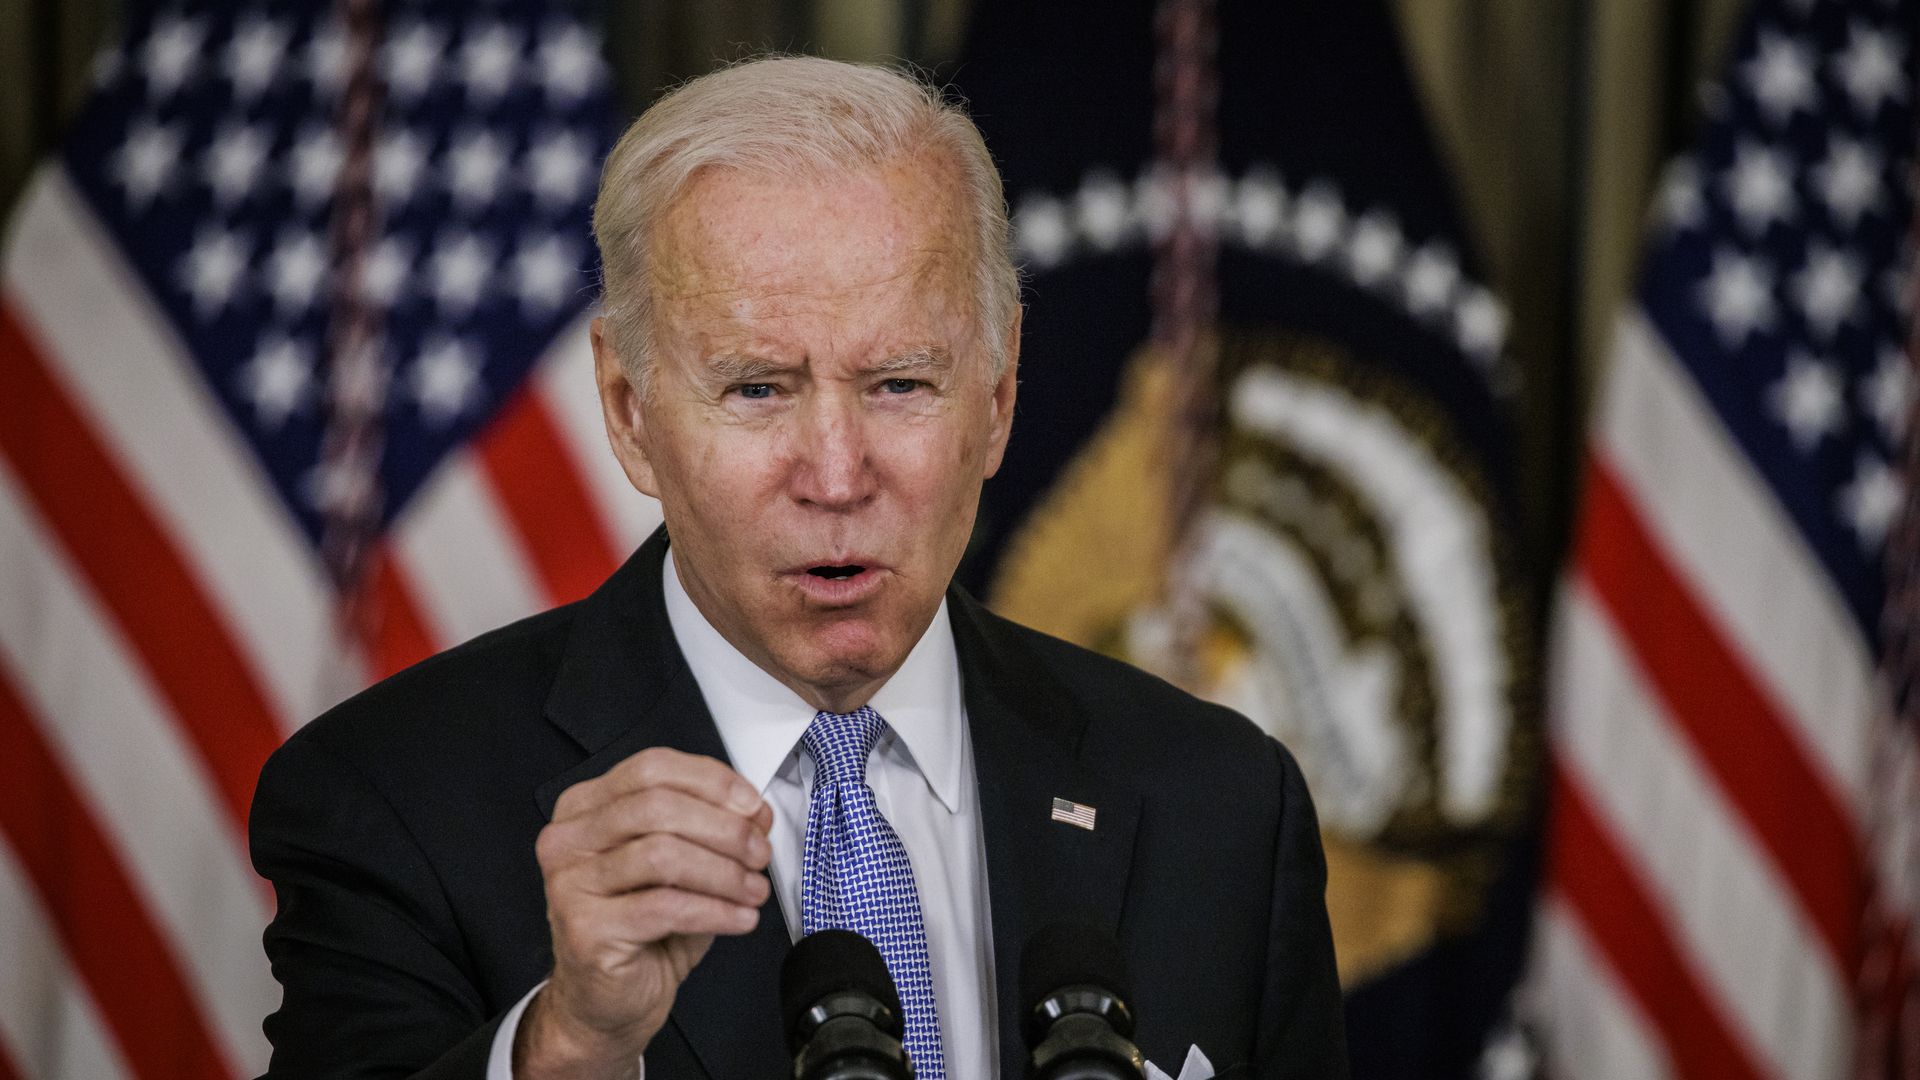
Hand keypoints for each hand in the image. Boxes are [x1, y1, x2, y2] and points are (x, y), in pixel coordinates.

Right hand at [515, 747, 774, 1077]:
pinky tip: (739, 918)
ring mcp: (570, 883)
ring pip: (663, 854)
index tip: (753, 807)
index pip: (652, 768)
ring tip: (752, 890)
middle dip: (724, 829)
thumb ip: (710, 831)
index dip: (712, 782)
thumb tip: (756, 814)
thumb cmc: (642, 929)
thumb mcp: (680, 867)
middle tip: (759, 853)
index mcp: (585, 808)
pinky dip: (715, 910)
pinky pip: (665, 907)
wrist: (607, 1001)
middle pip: (658, 806)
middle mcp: (568, 839)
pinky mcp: (585, 928)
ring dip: (724, 872)